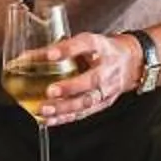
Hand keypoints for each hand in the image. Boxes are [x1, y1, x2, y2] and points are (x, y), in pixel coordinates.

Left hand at [23, 32, 138, 124]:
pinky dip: (66, 118)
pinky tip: (50, 119)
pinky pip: (84, 112)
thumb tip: (28, 57)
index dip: (67, 49)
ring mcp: (107, 88)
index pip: (85, 44)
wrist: (132, 62)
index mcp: (101, 46)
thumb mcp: (87, 41)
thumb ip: (62, 47)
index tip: (50, 54)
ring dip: (65, 107)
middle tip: (50, 91)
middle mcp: (106, 68)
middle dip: (69, 87)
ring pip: (87, 101)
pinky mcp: (103, 102)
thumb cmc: (104, 50)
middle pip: (90, 80)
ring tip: (45, 109)